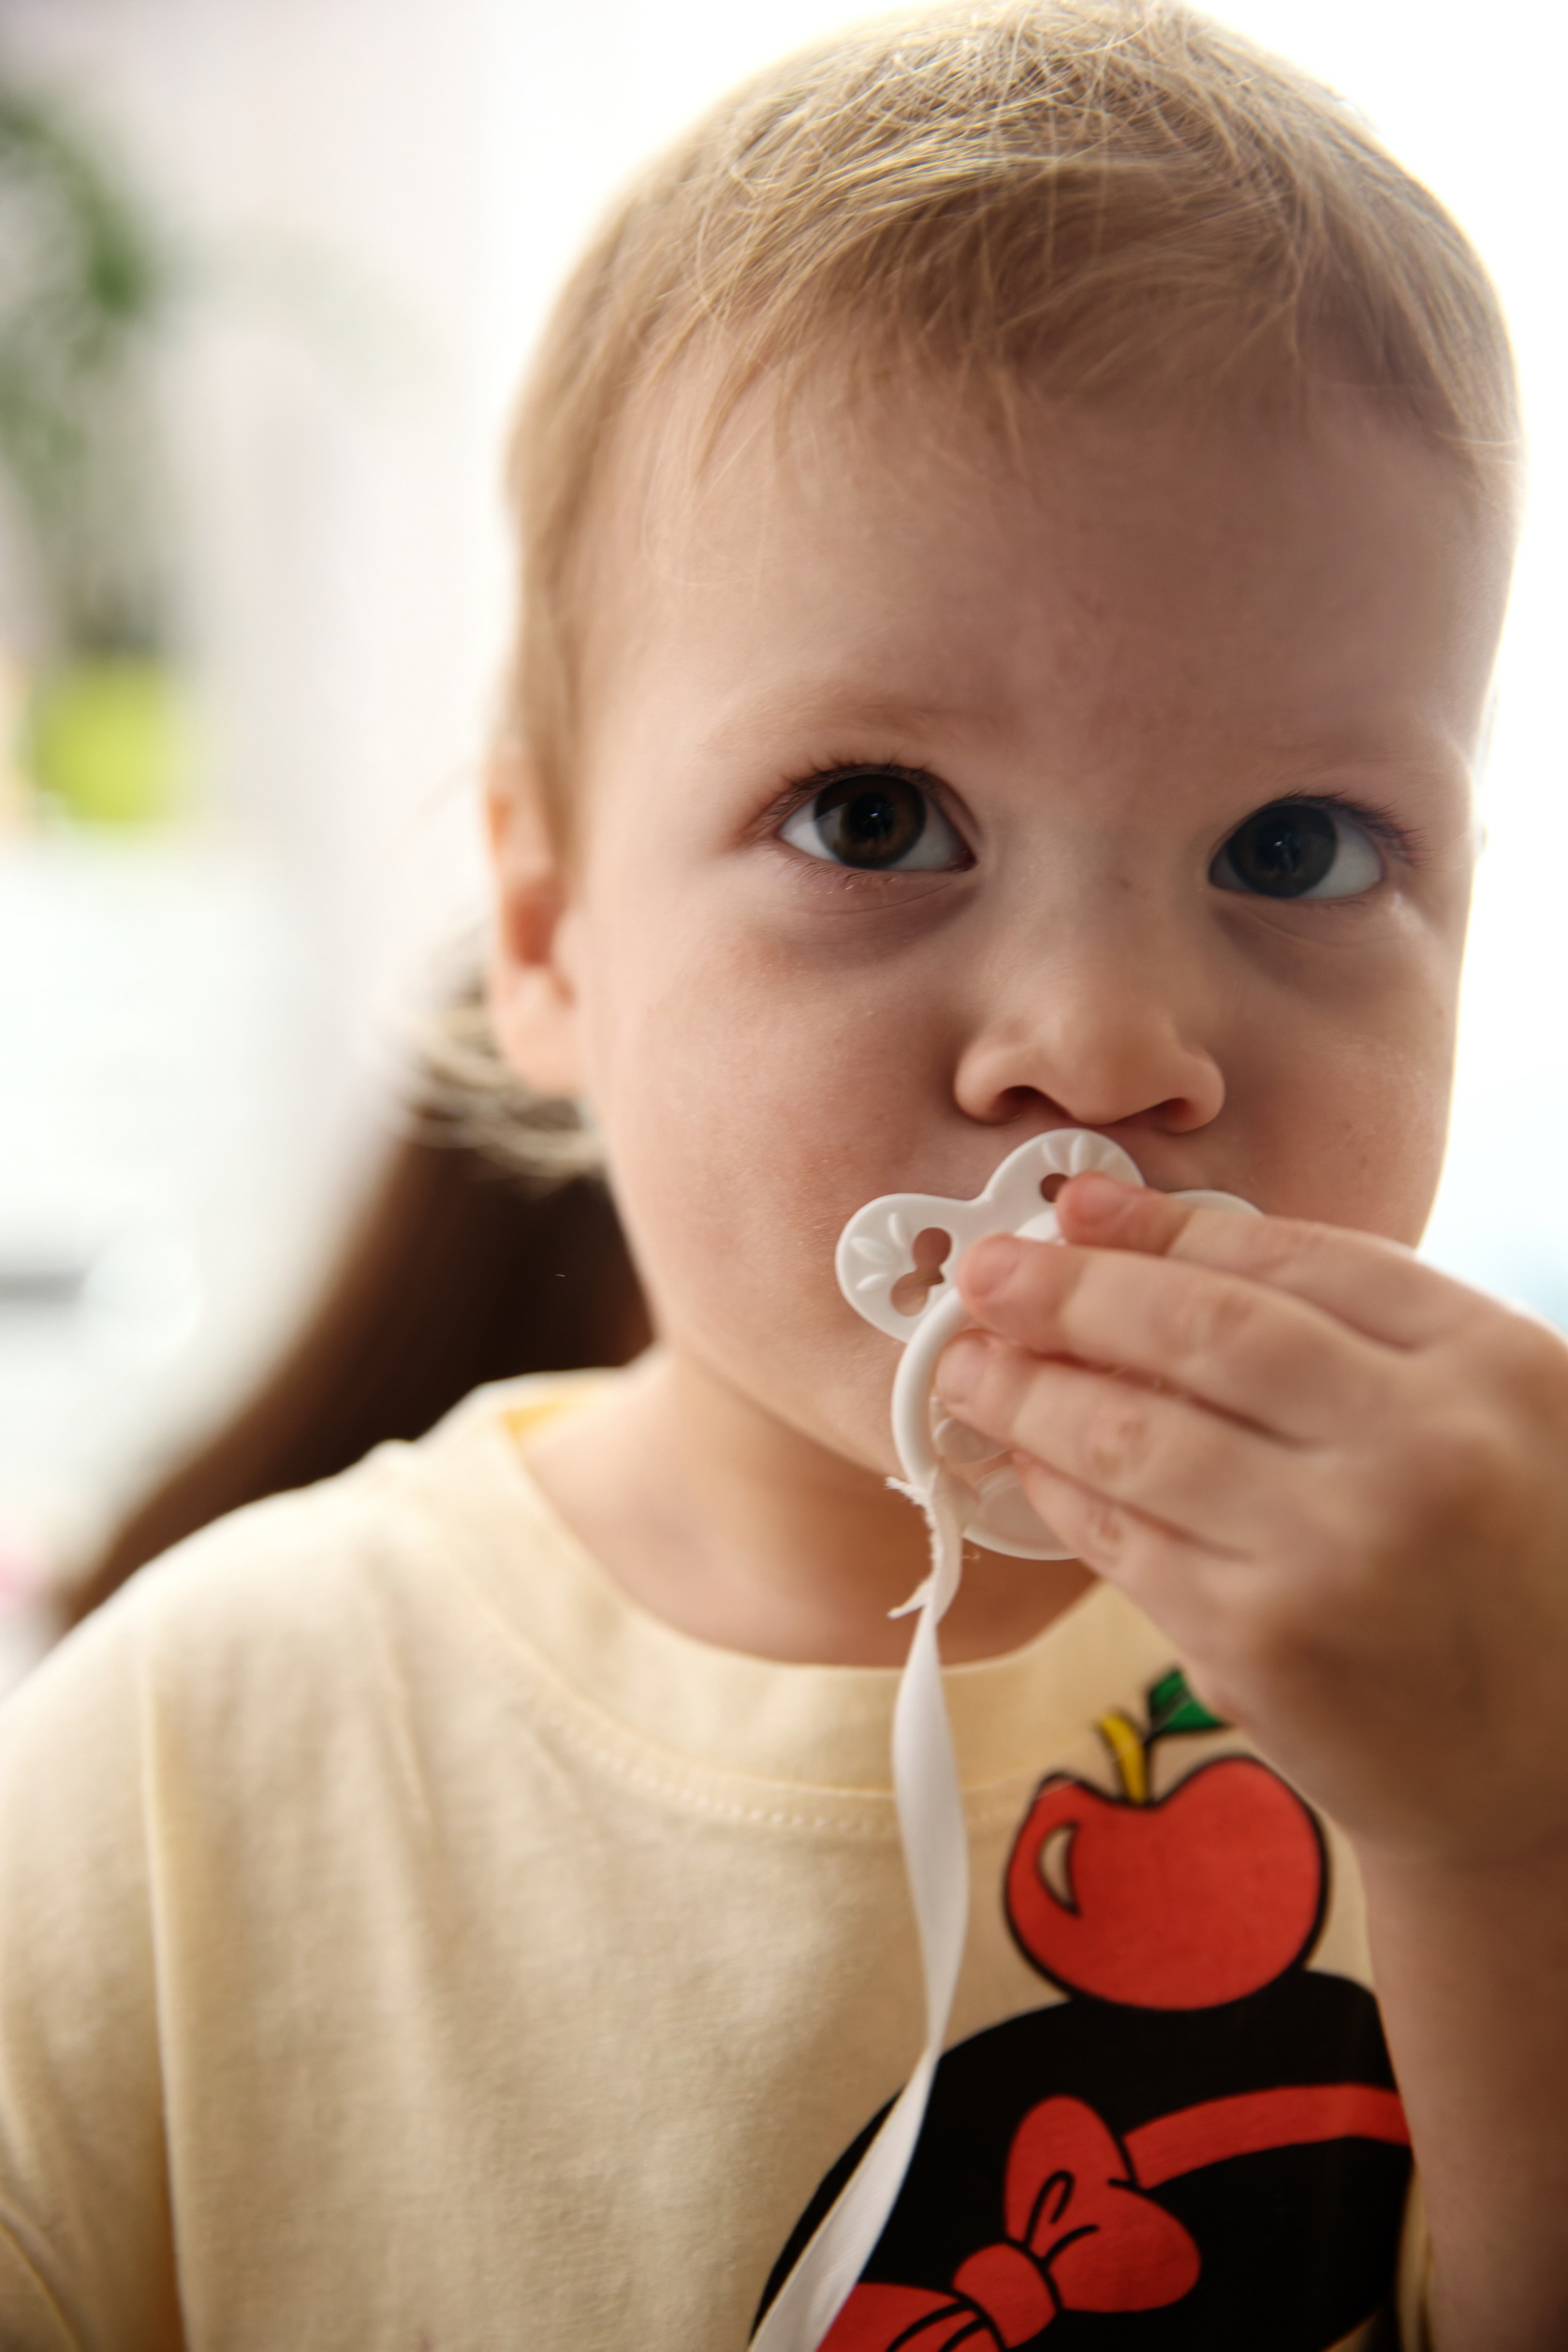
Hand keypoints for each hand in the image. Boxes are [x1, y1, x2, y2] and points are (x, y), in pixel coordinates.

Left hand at [935, 1171, 1567, 1874]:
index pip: (1296, 1257)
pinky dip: (1057, 1490)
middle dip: (1072, 1292)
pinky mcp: (1265, 1643)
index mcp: (1489, 1362)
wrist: (1542, 1766)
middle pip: (1202, 1330)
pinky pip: (1125, 1540)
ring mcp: (1337, 1549)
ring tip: (967, 1365)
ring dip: (1029, 1391)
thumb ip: (1346, 1326)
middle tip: (988, 1272)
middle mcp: (1421, 1445)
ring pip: (1137, 1436)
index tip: (1077, 1210)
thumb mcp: (1481, 1413)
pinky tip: (1020, 1461)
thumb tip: (1131, 1231)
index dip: (1166, 1228)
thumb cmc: (1500, 1565)